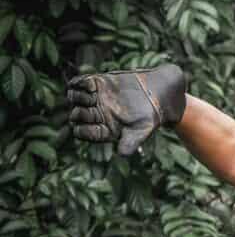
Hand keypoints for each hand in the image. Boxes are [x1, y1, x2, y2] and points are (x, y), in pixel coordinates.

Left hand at [67, 64, 187, 154]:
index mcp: (102, 129)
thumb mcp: (142, 131)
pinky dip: (79, 83)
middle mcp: (96, 115)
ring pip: (74, 98)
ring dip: (77, 97)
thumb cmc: (150, 116)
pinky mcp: (98, 83)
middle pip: (76, 115)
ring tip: (91, 95)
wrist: (157, 93)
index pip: (82, 132)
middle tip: (92, 106)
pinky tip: (90, 84)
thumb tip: (122, 154)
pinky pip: (79, 83)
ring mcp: (95, 98)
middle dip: (79, 112)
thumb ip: (131, 142)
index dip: (82, 130)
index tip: (92, 124)